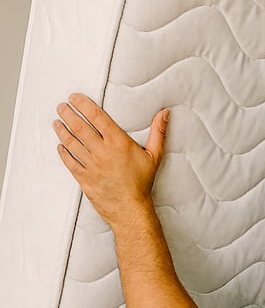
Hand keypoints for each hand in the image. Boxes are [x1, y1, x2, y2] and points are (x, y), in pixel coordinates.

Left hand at [53, 94, 168, 227]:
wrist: (131, 209)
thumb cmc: (142, 183)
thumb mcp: (154, 156)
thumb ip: (158, 132)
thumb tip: (165, 113)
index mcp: (118, 143)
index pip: (96, 117)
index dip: (83, 104)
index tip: (74, 98)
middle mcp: (102, 151)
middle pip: (79, 127)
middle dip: (68, 114)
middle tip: (62, 107)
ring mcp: (91, 165)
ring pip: (71, 142)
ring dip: (62, 130)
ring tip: (57, 122)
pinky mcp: (84, 178)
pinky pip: (69, 161)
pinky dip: (63, 152)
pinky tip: (60, 145)